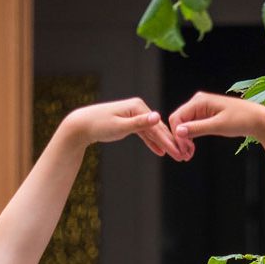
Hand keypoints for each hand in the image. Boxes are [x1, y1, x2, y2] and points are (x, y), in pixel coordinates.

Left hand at [65, 98, 183, 159]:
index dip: (169, 141)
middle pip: (157, 129)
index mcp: (138, 106)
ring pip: (152, 132)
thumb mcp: (120, 126)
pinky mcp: (130, 121)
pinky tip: (160, 151)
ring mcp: (134, 114)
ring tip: (175, 155)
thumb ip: (139, 123)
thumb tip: (157, 117)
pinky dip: (152, 142)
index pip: (157, 127)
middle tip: (182, 156)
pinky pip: (144, 133)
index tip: (179, 153)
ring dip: (163, 144)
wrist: (82, 125)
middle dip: (170, 143)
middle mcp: (138, 108)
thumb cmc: (99, 125)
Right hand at [168, 93, 264, 171]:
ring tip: (188, 155)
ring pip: (184, 125)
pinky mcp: (205, 115)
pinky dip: (190, 138)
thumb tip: (178, 131)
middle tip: (185, 156)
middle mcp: (197, 102)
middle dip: (179, 139)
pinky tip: (192, 149)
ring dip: (184, 140)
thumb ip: (197, 128)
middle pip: (178, 121)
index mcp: (199, 101)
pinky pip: (191, 126)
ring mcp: (201, 108)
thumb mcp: (218, 126)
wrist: (257, 120)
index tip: (183, 151)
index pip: (177, 118)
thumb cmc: (241, 120)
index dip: (177, 136)